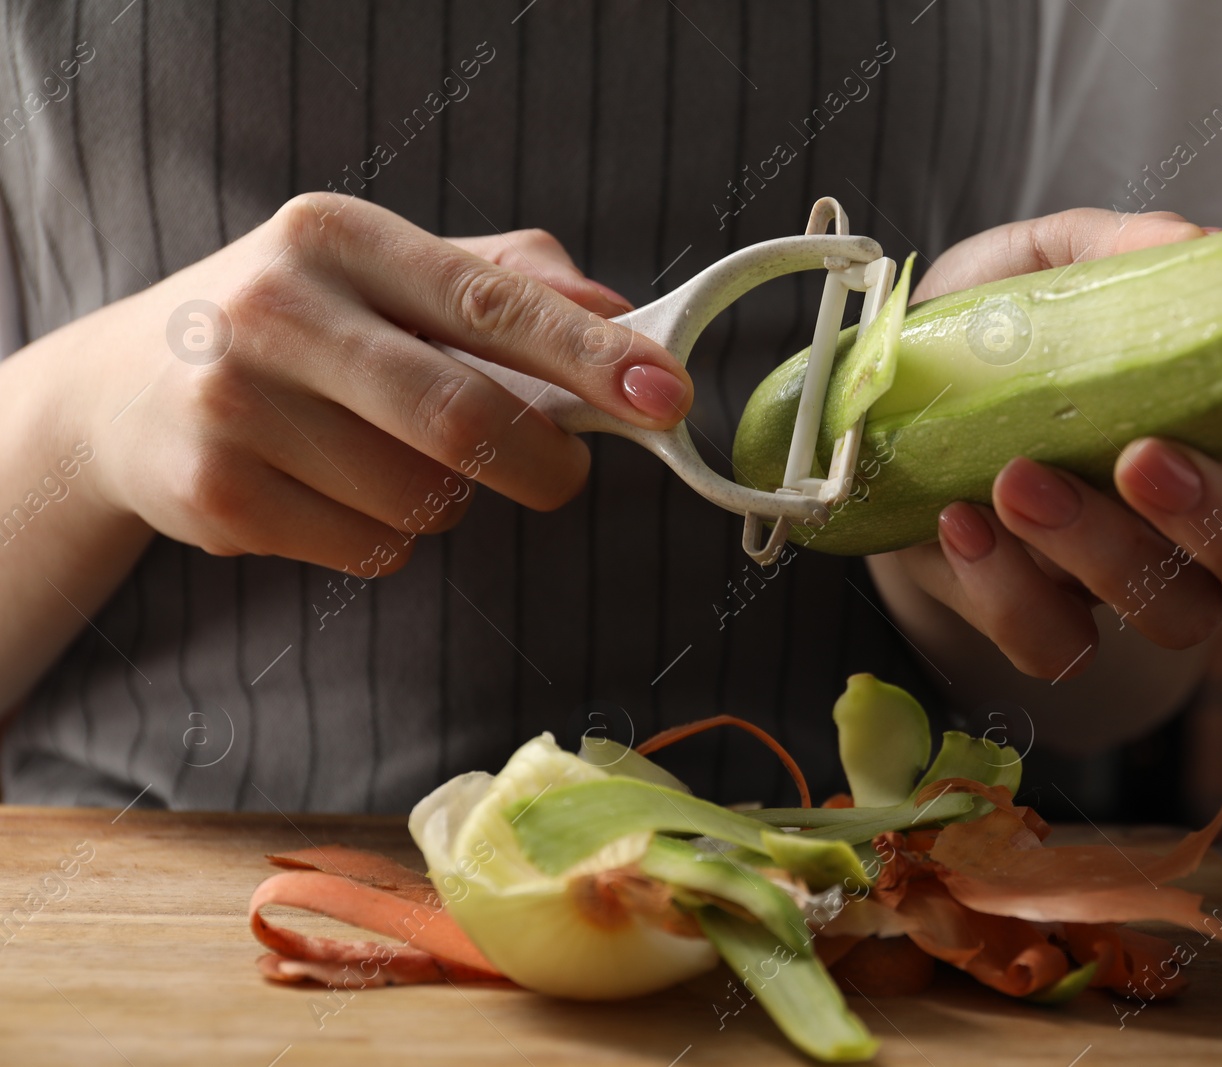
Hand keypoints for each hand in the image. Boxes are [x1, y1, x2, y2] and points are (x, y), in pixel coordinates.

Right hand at [68, 193, 692, 574]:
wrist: (122, 389)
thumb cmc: (297, 324)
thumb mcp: (386, 271)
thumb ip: (505, 281)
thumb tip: (621, 314)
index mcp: (339, 237)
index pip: (493, 302)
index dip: (592, 355)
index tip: (666, 396)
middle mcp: (279, 311)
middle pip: (465, 419)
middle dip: (545, 464)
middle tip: (562, 473)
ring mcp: (237, 408)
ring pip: (424, 500)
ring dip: (449, 501)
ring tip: (394, 460)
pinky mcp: (218, 497)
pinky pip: (371, 549)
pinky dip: (389, 537)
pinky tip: (335, 491)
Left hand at [871, 208, 1221, 679]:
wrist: (874, 417)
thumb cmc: (980, 340)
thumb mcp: (1037, 267)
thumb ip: (1115, 251)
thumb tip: (1192, 247)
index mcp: (1207, 416)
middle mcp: (1184, 515)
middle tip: (1146, 459)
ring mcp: (1116, 579)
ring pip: (1172, 615)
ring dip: (1102, 553)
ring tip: (1017, 480)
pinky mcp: (1035, 619)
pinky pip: (1052, 642)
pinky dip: (1006, 591)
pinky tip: (959, 522)